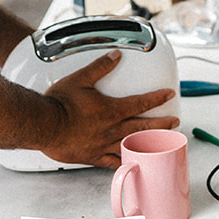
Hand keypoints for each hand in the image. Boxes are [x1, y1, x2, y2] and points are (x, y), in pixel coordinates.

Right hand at [40, 52, 178, 167]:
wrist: (43, 125)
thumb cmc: (59, 104)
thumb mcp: (80, 79)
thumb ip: (100, 67)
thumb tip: (115, 55)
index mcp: (111, 110)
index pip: (141, 103)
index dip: (157, 98)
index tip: (169, 95)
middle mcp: (111, 129)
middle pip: (143, 127)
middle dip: (162, 124)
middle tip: (175, 123)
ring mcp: (103, 145)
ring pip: (133, 146)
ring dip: (149, 144)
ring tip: (161, 145)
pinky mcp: (92, 157)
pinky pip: (113, 162)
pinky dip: (124, 162)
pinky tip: (131, 163)